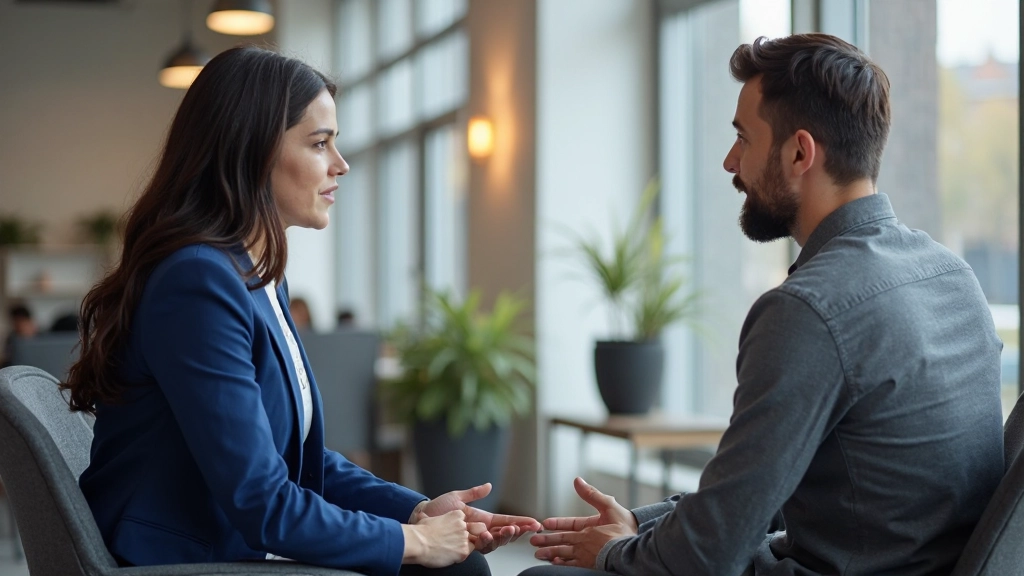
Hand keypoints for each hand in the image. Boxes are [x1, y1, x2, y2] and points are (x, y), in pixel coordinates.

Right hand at [401, 510, 474, 567]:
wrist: (418, 543)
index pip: (467, 521)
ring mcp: (465, 538)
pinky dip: (459, 556)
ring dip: (463, 547)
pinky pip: (467, 554)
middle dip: (471, 535)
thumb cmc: (420, 531)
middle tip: (457, 541)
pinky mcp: (464, 551)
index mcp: (457, 515)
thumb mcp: (427, 518)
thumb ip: (433, 518)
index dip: (462, 528)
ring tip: (449, 549)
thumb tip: (422, 515)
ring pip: (473, 544)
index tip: (454, 532)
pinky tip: (448, 555)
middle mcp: (463, 525)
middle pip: (476, 530)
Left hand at [416, 483, 542, 553]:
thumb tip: (489, 486)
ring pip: (496, 542)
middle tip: (525, 528)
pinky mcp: (465, 547)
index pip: (506, 521)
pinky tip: (488, 534)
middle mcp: (481, 531)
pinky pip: (481, 547)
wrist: (420, 518)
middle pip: (505, 534)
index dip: (521, 522)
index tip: (535, 522)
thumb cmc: (437, 509)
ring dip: (504, 537)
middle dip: (517, 532)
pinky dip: (487, 541)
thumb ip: (474, 493)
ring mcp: (474, 540)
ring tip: (510, 530)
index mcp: (483, 519)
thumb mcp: (457, 498)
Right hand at [530, 477, 638, 567]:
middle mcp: (588, 540)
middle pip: (563, 540)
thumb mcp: (607, 506)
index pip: (570, 525)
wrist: (636, 545)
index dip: (557, 524)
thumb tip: (576, 480)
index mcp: (592, 526)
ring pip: (565, 552)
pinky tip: (555, 561)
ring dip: (551, 552)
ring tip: (539, 553)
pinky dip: (563, 562)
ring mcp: (588, 552)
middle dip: (548, 540)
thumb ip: (591, 494)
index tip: (544, 523)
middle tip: (534, 540)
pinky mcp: (590, 562)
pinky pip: (573, 563)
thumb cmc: (626, 525)